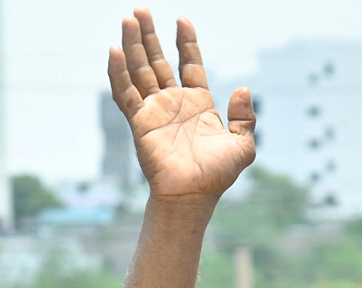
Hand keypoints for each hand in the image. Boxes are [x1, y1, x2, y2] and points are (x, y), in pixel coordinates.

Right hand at [110, 9, 255, 203]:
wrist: (192, 196)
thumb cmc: (217, 176)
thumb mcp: (244, 145)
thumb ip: (246, 117)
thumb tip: (243, 88)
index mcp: (198, 104)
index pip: (189, 64)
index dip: (185, 42)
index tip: (181, 20)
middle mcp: (173, 104)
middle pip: (157, 62)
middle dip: (150, 36)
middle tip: (140, 10)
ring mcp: (154, 112)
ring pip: (140, 71)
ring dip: (133, 45)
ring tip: (129, 19)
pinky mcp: (140, 123)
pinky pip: (126, 94)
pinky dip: (119, 73)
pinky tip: (115, 51)